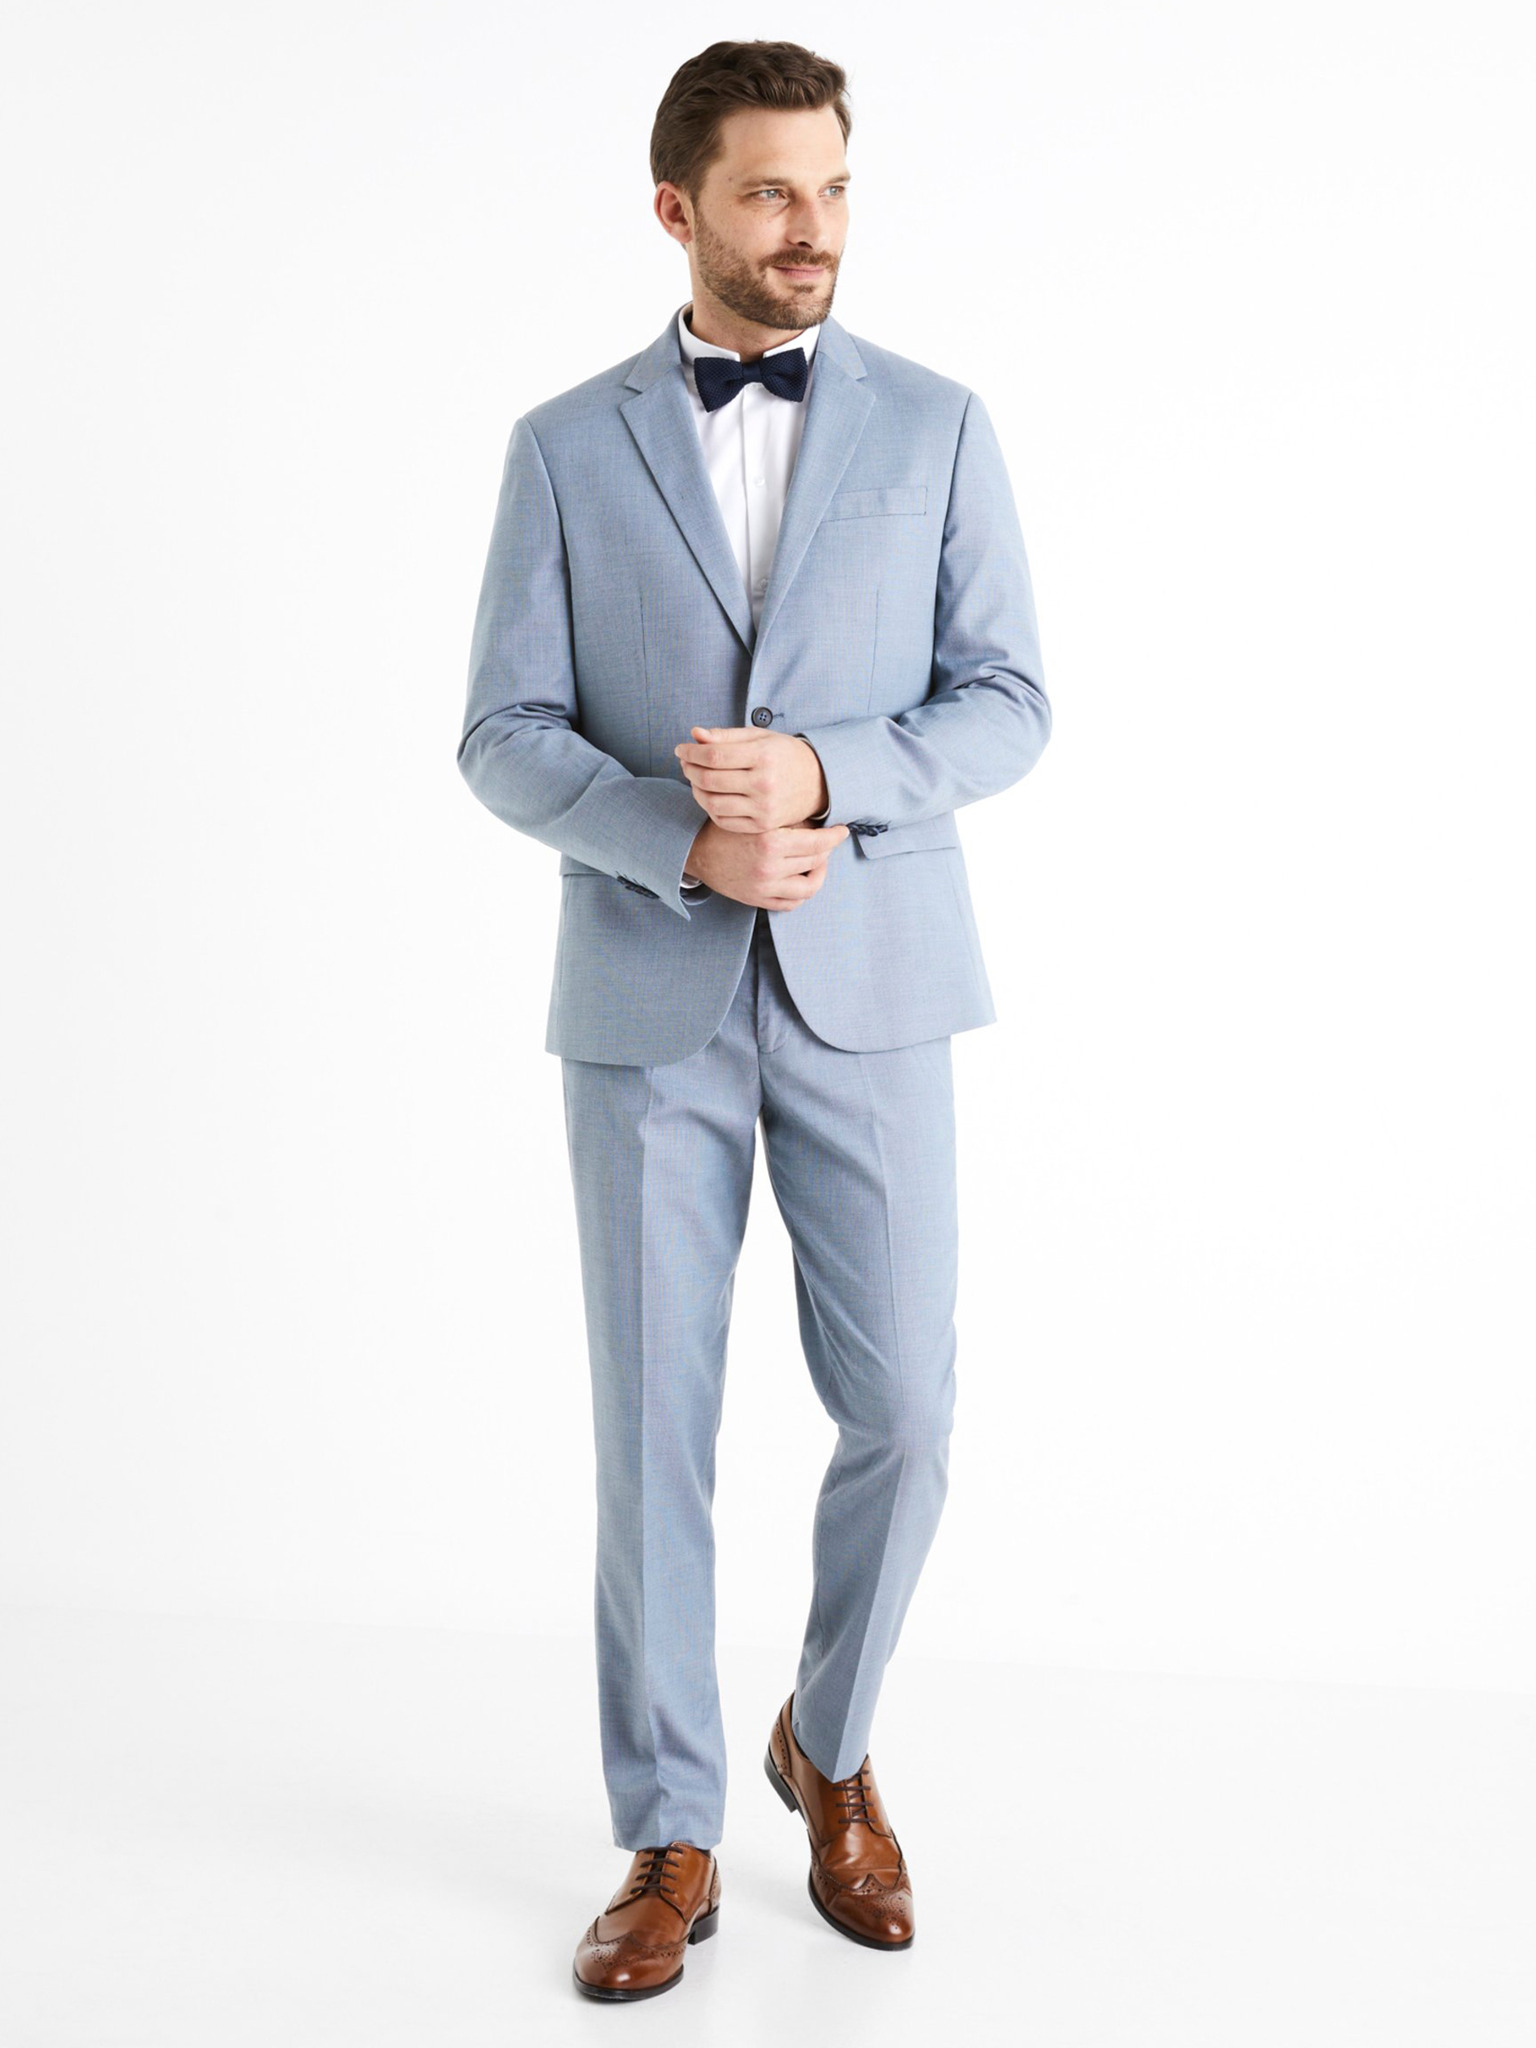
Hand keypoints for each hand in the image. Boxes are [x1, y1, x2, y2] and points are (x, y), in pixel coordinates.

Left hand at [673, 725, 827, 832]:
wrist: (818, 782)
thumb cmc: (783, 755)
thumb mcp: (759, 737)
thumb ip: (726, 736)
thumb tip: (694, 734)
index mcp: (763, 756)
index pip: (714, 756)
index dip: (691, 752)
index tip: (680, 748)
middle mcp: (764, 784)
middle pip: (709, 779)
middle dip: (689, 769)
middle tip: (685, 762)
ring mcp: (764, 808)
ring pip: (712, 803)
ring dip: (695, 790)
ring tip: (695, 778)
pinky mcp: (762, 826)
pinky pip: (723, 820)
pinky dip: (709, 808)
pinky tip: (709, 795)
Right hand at [683, 818, 848, 911]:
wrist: (697, 851)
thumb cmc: (728, 828)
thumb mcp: (757, 816)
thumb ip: (787, 819)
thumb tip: (821, 822)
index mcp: (770, 841)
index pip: (818, 842)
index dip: (835, 836)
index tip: (843, 831)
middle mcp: (769, 867)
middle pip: (816, 861)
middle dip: (826, 850)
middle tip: (826, 841)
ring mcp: (764, 887)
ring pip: (809, 887)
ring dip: (818, 874)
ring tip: (816, 863)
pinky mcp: (757, 900)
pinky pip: (791, 903)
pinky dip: (801, 893)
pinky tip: (801, 879)